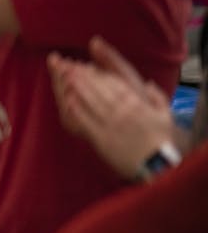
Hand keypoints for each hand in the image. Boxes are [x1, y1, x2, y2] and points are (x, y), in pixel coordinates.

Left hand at [48, 36, 175, 179]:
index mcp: (137, 104)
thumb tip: (148, 83)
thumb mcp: (166, 117)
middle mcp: (122, 112)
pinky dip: (77, 110)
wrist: (158, 166)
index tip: (88, 65)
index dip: (100, 73)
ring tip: (65, 77)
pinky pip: (86, 122)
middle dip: (84, 76)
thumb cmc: (162, 142)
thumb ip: (157, 98)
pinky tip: (68, 101)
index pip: (115, 83)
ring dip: (78, 88)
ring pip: (91, 102)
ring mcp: (110, 125)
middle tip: (70, 66)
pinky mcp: (101, 139)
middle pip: (100, 90)